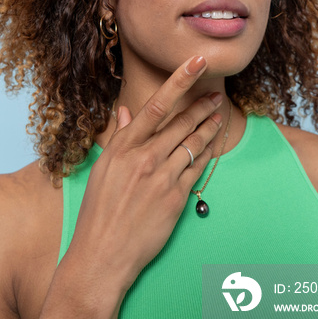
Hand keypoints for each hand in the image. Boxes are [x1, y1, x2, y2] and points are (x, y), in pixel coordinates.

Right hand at [66, 55, 221, 294]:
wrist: (102, 256)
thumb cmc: (98, 212)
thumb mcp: (102, 169)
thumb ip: (119, 137)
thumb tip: (126, 110)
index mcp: (122, 148)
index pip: (155, 105)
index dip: (179, 80)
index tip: (196, 63)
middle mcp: (143, 158)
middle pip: (181, 123)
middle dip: (202, 105)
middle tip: (216, 94)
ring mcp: (162, 178)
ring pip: (194, 143)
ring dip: (209, 127)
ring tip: (220, 115)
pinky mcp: (176, 198)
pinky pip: (198, 168)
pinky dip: (207, 153)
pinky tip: (213, 144)